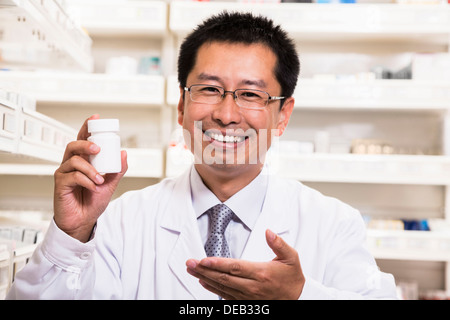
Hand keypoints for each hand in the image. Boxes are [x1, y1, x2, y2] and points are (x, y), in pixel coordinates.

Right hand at [53, 115, 127, 241]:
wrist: (83, 221)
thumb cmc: (92, 202)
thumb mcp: (110, 185)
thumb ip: (117, 170)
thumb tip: (124, 153)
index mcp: (83, 161)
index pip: (83, 140)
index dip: (87, 127)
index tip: (96, 117)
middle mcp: (71, 165)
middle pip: (73, 145)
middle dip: (86, 143)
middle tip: (98, 149)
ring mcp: (64, 174)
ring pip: (74, 160)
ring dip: (90, 169)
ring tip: (100, 180)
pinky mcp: (60, 184)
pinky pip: (72, 176)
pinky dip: (86, 181)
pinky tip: (94, 187)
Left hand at [186, 229, 304, 299]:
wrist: (298, 299)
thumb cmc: (292, 277)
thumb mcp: (291, 258)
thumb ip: (279, 244)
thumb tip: (268, 232)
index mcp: (262, 273)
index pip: (235, 268)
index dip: (218, 264)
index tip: (203, 260)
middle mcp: (253, 287)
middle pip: (224, 278)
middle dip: (204, 270)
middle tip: (190, 263)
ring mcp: (248, 297)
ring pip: (222, 287)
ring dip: (205, 278)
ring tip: (191, 270)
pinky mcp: (246, 303)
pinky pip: (225, 296)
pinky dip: (212, 289)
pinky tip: (203, 282)